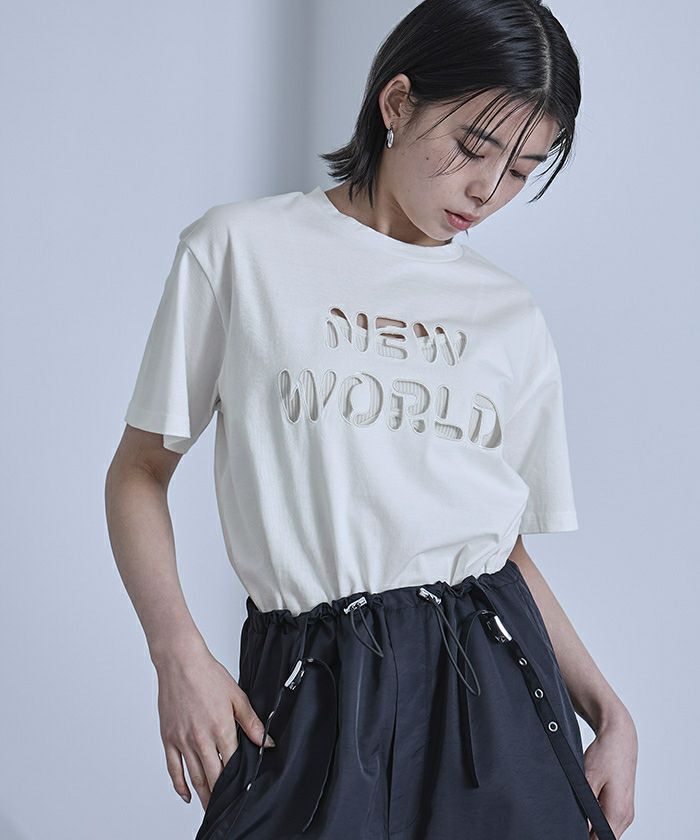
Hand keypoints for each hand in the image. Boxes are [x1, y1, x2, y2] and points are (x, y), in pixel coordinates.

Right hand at [153, 639, 274, 809]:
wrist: (180, 663)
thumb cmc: (208, 675)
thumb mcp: (237, 696)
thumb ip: (252, 722)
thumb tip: (267, 742)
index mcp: (220, 729)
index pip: (233, 763)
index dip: (240, 779)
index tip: (246, 791)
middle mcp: (200, 739)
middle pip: (214, 776)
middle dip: (221, 795)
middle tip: (228, 806)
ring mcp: (183, 741)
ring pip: (195, 777)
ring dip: (204, 795)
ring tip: (211, 807)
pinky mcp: (169, 739)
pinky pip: (174, 769)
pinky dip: (180, 786)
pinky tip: (187, 795)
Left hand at [584, 707, 637, 838]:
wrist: (620, 737)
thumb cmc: (606, 754)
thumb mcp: (588, 779)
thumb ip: (585, 805)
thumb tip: (579, 823)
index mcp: (618, 813)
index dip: (585, 838)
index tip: (571, 830)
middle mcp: (626, 816)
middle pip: (604, 837)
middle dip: (587, 833)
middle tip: (571, 819)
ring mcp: (626, 811)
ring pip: (607, 828)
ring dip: (592, 824)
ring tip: (578, 809)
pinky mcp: (623, 804)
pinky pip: (610, 818)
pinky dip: (598, 816)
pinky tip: (587, 804)